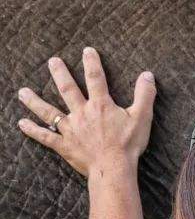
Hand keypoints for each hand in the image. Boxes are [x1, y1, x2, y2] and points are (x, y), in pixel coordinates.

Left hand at [17, 47, 155, 176]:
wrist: (113, 168)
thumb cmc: (128, 144)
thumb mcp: (142, 117)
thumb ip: (145, 95)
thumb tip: (148, 75)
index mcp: (101, 105)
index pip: (96, 79)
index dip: (91, 63)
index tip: (87, 51)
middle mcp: (82, 113)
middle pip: (68, 90)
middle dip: (60, 74)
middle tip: (53, 61)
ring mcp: (70, 129)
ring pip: (49, 112)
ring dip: (35, 101)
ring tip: (22, 92)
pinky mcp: (64, 145)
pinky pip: (45, 136)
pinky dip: (33, 130)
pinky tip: (22, 123)